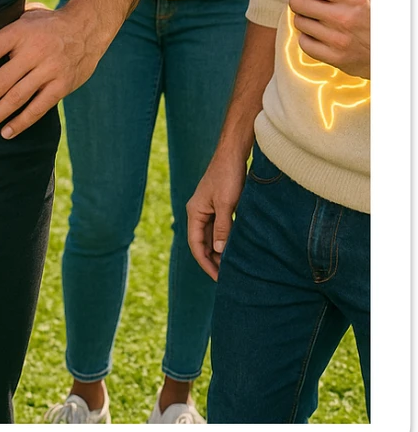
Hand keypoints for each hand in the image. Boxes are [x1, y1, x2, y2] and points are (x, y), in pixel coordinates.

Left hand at [0, 0, 106, 140]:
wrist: (88, 26)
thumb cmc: (48, 24)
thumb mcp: (26, 16)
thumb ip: (4, 26)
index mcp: (19, 32)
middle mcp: (34, 51)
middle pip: (0, 82)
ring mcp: (49, 70)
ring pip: (16, 98)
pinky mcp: (62, 85)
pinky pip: (39, 107)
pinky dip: (21, 121)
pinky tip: (5, 132)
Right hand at [187, 148, 246, 280]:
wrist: (233, 152)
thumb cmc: (227, 175)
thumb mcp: (225, 204)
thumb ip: (222, 228)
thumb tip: (220, 252)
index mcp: (195, 212)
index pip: (196, 245)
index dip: (206, 263)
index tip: (219, 278)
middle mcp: (199, 212)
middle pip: (203, 243)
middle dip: (213, 260)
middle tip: (228, 277)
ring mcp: (209, 208)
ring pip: (212, 236)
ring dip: (220, 252)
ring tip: (233, 267)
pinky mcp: (219, 205)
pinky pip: (220, 228)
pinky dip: (226, 240)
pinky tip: (236, 248)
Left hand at [289, 0, 369, 78]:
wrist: (389, 49)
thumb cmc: (376, 17)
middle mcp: (344, 17)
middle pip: (299, 3)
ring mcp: (338, 39)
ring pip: (300, 23)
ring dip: (303, 18)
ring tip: (313, 17)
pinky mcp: (335, 57)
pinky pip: (304, 43)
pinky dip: (307, 38)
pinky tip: (316, 34)